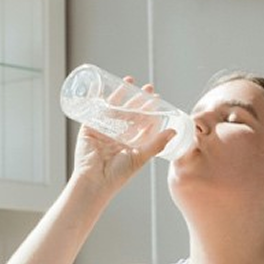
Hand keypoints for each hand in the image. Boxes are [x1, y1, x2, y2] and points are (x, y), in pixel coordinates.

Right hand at [70, 76, 175, 195]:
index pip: (142, 123)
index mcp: (131, 144)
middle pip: (129, 113)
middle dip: (138, 99)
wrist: (94, 180)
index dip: (150, 110)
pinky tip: (106, 88)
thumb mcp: (141, 157)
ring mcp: (103, 131)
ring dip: (121, 95)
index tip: (157, 99)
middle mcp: (118, 136)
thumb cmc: (118, 174)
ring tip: (129, 82)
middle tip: (147, 87)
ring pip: (114, 109)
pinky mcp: (89, 128)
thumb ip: (157, 144)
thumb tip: (174, 131)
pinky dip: (100, 99)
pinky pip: (96, 110)